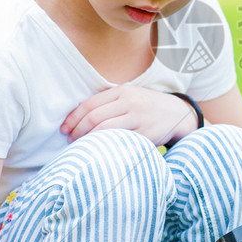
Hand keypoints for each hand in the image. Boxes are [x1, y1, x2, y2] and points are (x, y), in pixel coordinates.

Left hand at [61, 85, 197, 146]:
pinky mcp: (146, 134)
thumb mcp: (130, 96)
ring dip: (88, 140)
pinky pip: (120, 141)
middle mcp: (130, 102)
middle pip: (94, 117)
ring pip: (104, 130)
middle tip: (70, 139)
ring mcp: (139, 118)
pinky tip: (98, 150)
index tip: (64, 128)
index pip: (89, 104)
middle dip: (77, 130)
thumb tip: (78, 117)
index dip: (73, 118)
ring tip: (81, 146)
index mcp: (122, 91)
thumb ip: (108, 102)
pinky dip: (105, 146)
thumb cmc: (146, 106)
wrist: (177, 113)